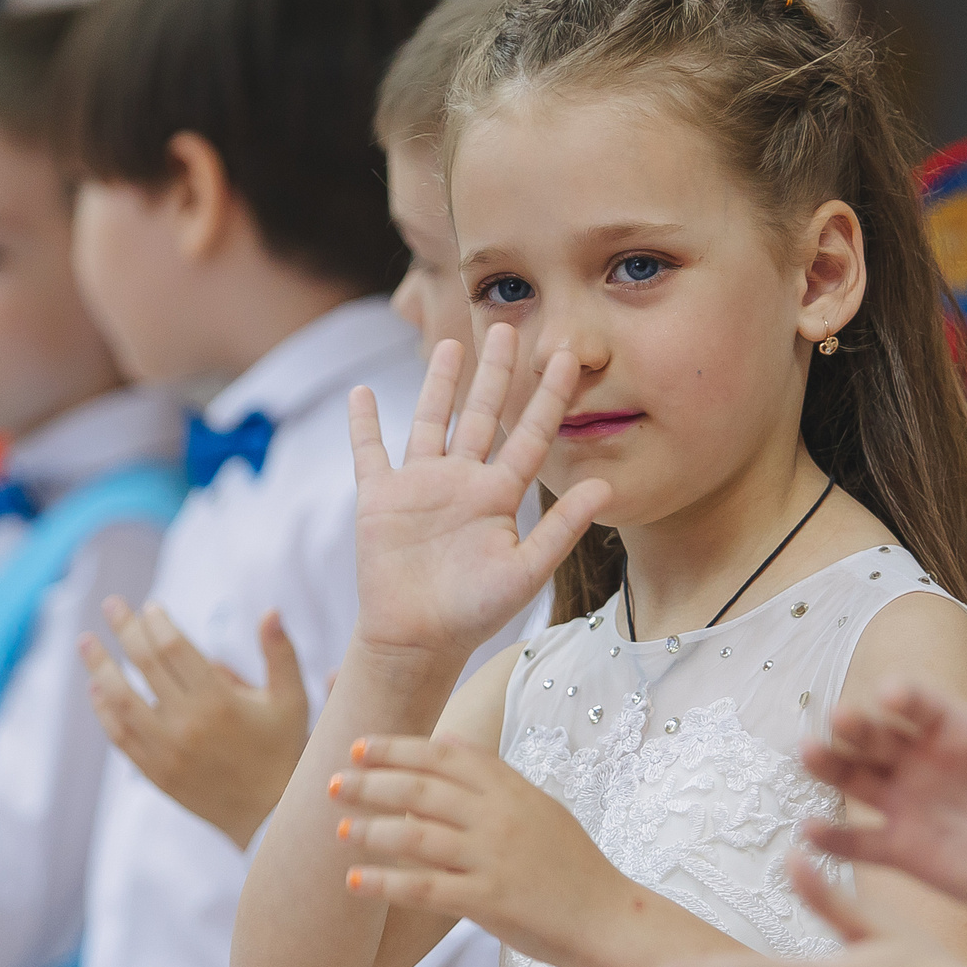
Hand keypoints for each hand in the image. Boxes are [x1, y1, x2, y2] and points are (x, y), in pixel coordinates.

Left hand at [86, 602, 314, 848]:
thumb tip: (270, 611)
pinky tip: (96, 689)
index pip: (175, 648)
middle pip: (145, 665)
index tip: (150, 606)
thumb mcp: (293, 698)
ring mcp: (166, 750)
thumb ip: (280, 652)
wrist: (270, 814)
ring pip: (121, 700)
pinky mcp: (156, 772)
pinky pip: (120, 736)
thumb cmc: (283, 749)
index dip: (158, 622)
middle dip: (125, 629)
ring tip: (86, 641)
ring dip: (100, 667)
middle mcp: (188, 723)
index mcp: (219, 700)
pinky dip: (104, 710)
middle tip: (111, 604)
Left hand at [331, 733, 636, 966]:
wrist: (607, 916)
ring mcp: (494, 859)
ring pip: (417, 836)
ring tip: (338, 829)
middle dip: (372, 783)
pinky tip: (354, 880)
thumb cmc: (571, 865)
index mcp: (511, 790)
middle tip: (332, 782)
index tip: (359, 746)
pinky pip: (426, 889)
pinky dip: (385, 883)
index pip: (444, 756)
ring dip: (370, 830)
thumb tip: (449, 741)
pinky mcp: (489, 901)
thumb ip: (493, 775)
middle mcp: (500, 817)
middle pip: (422, 791)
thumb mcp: (538, 805)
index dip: (397, 748)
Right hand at [349, 322, 608, 666]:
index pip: (529, 434)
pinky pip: (369, 451)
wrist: (417, 640)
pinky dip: (362, 423)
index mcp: (499, 495)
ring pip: (431, 420)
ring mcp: (421, 485)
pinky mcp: (380, 497)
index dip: (547, 397)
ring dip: (439, 383)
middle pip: (482, 414)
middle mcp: (463, 481)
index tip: (566, 356)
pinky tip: (362, 392)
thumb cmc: (474, 613)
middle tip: (508, 325)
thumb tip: (605, 486)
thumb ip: (561, 528)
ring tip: (451, 344)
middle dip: (496, 372)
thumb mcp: (525, 571)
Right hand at [803, 655, 966, 962]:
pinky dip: (835, 839)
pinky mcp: (903, 850)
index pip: (921, 706)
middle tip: (839, 719)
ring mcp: (908, 804)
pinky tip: (809, 832)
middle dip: (857, 727)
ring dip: (831, 766)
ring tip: (806, 753)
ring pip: (859, 780)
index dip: (905, 698)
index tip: (891, 693)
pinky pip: (862, 843)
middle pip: (878, 738)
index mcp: (954, 729)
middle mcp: (921, 760)